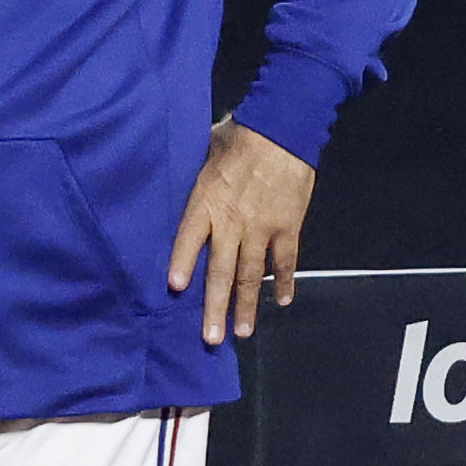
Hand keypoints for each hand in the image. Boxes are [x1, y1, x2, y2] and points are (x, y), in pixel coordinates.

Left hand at [168, 120, 314, 347]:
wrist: (285, 127)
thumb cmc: (242, 135)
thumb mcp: (208, 153)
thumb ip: (199, 179)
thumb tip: (186, 183)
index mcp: (207, 202)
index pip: (189, 239)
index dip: (183, 264)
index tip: (176, 289)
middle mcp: (232, 221)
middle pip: (221, 271)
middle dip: (215, 307)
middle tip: (211, 338)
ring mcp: (262, 228)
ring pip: (251, 275)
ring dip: (246, 306)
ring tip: (242, 332)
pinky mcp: (289, 227)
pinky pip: (285, 261)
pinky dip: (283, 282)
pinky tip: (281, 302)